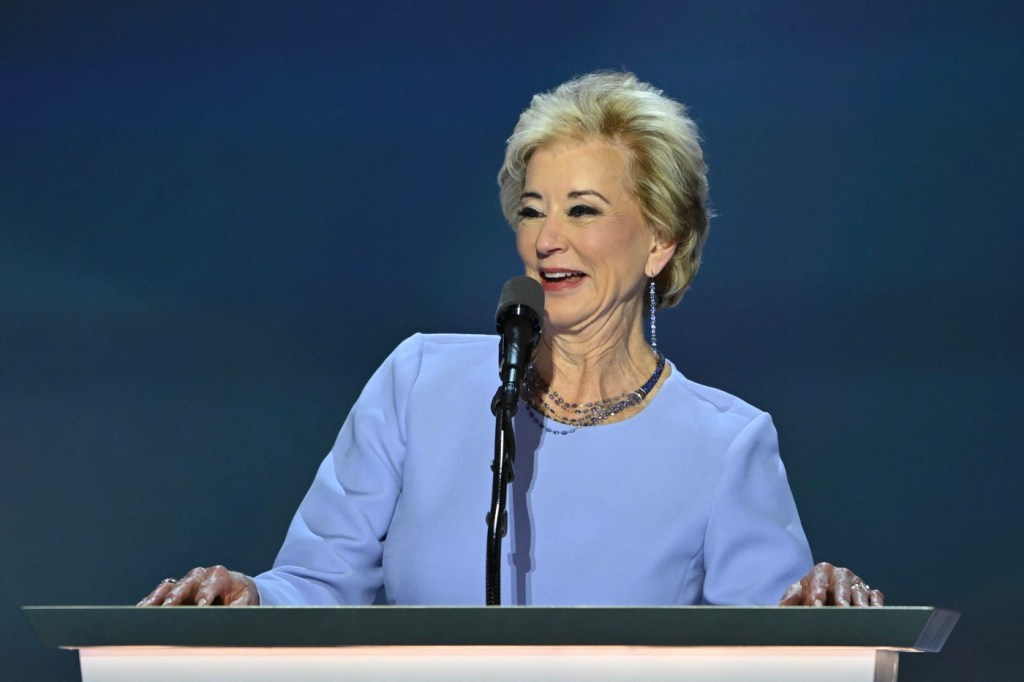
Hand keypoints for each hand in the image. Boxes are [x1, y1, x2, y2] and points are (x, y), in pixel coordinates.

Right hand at [136, 565, 259, 606]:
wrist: (235, 586)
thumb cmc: (240, 594)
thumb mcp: (245, 600)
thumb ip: (239, 607)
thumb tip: (234, 616)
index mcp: (219, 576)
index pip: (211, 585)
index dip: (205, 595)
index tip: (201, 606)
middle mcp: (200, 575)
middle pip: (186, 583)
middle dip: (178, 594)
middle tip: (169, 605)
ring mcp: (186, 580)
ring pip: (170, 586)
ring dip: (158, 597)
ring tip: (146, 608)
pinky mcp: (175, 588)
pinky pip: (161, 592)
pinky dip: (151, 600)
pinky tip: (141, 610)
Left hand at [778, 562, 883, 606]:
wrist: (826, 598)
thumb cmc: (808, 595)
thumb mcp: (797, 594)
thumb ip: (789, 600)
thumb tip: (779, 607)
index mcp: (821, 571)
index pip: (819, 581)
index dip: (817, 592)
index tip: (816, 604)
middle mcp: (840, 574)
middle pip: (842, 585)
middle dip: (841, 597)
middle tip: (841, 608)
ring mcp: (856, 583)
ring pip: (860, 591)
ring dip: (860, 603)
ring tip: (860, 614)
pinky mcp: (871, 592)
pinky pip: (875, 596)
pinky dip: (876, 604)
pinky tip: (876, 614)